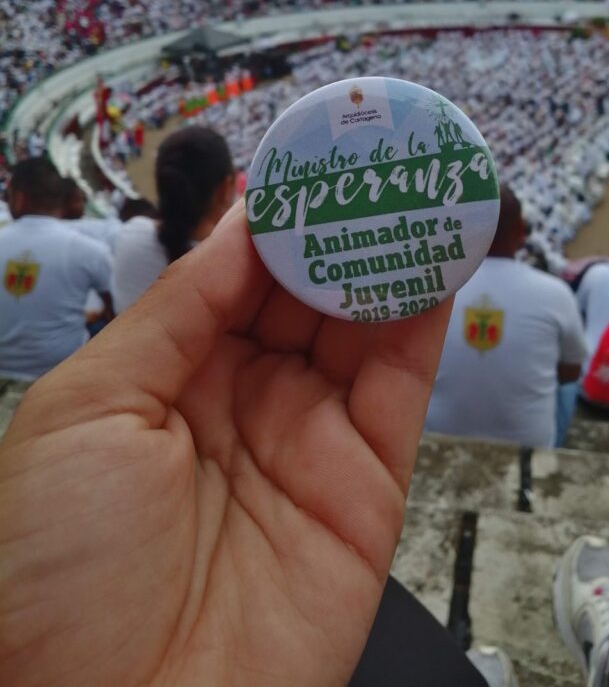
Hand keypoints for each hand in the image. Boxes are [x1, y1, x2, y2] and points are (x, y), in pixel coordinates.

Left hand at [0, 204, 450, 685]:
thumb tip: (243, 225)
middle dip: (341, 221)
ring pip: (362, 324)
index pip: (235, 272)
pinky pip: (401, 383)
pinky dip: (424, 315)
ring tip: (416, 184)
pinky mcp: (368, 483)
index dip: (272, 213)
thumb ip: (178, 309)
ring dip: (390, 253)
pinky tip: (433, 255)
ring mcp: (310, 438)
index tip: (306, 156)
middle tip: (376, 157)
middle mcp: (244, 399)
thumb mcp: (90, 407)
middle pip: (305, 290)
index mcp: (169, 377)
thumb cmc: (56, 571)